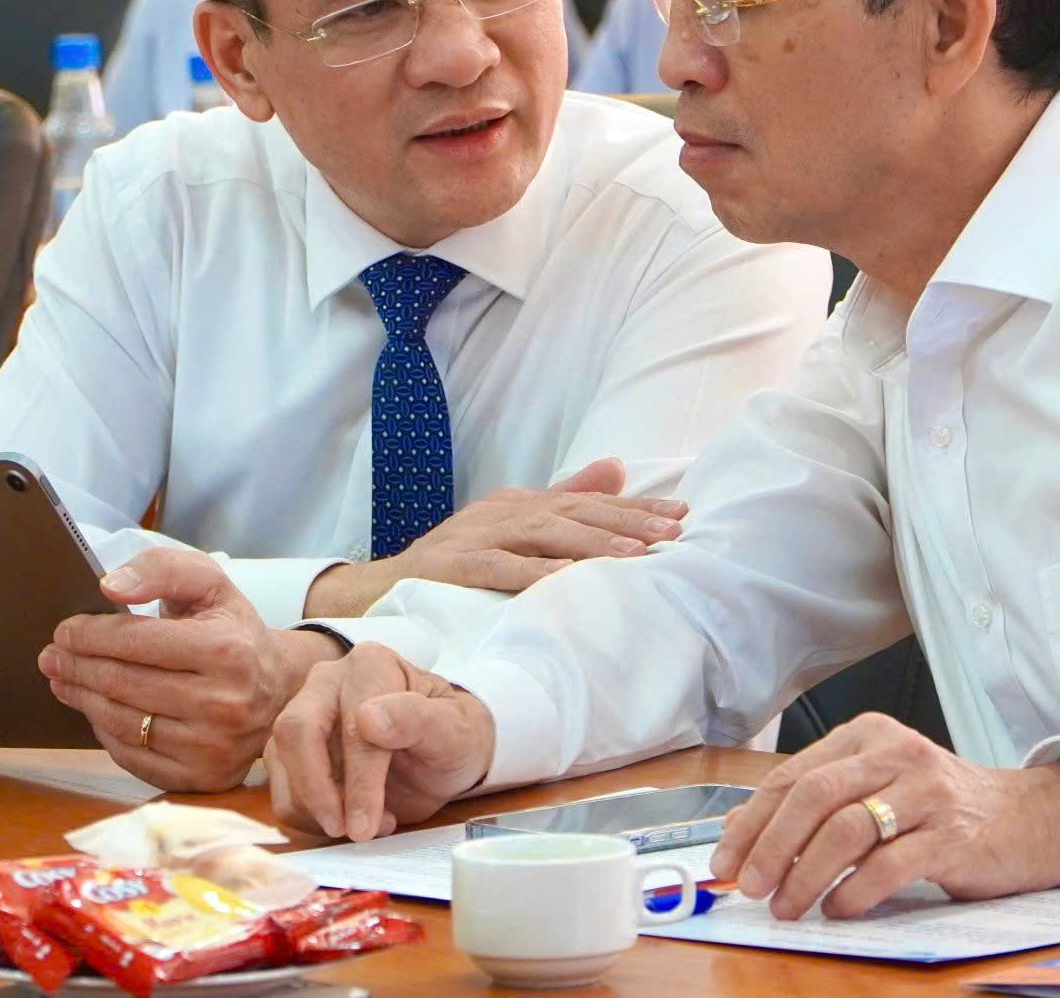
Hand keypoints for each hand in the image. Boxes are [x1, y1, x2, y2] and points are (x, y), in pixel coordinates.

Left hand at [39, 546, 341, 791]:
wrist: (280, 688)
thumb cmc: (234, 630)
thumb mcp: (211, 583)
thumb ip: (162, 569)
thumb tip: (110, 588)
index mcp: (227, 651)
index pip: (137, 642)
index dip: (90, 635)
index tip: (65, 630)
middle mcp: (224, 704)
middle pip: (123, 684)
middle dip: (76, 666)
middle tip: (51, 655)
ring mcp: (214, 747)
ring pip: (122, 723)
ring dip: (83, 699)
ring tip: (64, 679)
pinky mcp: (205, 778)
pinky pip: (133, 757)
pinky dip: (105, 732)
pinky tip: (96, 710)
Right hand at [267, 643, 495, 840]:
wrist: (446, 755)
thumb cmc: (453, 737)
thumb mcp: (455, 732)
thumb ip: (418, 720)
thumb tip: (368, 719)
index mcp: (371, 666)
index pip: (352, 725)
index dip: (358, 780)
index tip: (367, 825)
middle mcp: (328, 681)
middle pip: (295, 731)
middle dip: (316, 791)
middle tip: (346, 832)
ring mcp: (305, 713)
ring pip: (281, 764)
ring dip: (314, 809)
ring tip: (366, 827)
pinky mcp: (292, 750)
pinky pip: (281, 788)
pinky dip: (308, 818)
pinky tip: (350, 822)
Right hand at [303, 456, 685, 617]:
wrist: (377, 590)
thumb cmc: (454, 565)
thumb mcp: (511, 530)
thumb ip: (563, 500)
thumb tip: (618, 469)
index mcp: (519, 503)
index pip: (587, 502)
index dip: (636, 509)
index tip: (682, 516)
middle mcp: (502, 512)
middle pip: (573, 512)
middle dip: (628, 522)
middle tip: (675, 532)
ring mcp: (476, 536)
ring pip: (543, 534)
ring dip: (592, 544)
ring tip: (637, 554)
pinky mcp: (454, 566)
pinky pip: (498, 568)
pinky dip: (532, 572)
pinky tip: (566, 579)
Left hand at [709, 714, 1059, 919]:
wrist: (1031, 817)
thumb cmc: (944, 807)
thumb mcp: (882, 786)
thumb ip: (824, 802)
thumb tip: (749, 836)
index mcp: (869, 736)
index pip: (793, 775)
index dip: (752, 821)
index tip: (725, 861)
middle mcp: (897, 753)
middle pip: (813, 795)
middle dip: (771, 845)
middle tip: (748, 886)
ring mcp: (928, 792)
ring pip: (847, 828)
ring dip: (806, 874)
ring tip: (787, 906)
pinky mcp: (954, 835)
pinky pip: (891, 865)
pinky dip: (856, 891)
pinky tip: (839, 909)